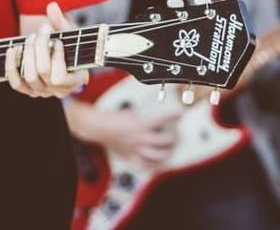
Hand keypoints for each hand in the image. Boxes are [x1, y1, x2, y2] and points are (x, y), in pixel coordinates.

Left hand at [6, 2, 87, 98]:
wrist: (59, 54)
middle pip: (43, 72)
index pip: (60, 77)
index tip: (58, 41)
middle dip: (41, 47)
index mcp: (74, 81)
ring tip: (31, 38)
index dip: (57, 58)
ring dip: (28, 53)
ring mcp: (42, 92)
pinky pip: (16, 84)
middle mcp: (57, 91)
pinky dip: (11, 67)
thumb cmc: (68, 44)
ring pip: (29, 76)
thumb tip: (51, 6)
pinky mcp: (28, 90)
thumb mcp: (69, 33)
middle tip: (43, 31)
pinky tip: (12, 50)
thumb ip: (61, 21)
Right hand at [66, 102, 180, 169]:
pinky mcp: (130, 157)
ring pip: (158, 156)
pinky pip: (144, 165)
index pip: (163, 120)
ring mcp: (136, 150)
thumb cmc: (113, 119)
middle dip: (174, 138)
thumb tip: (157, 122)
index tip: (179, 114)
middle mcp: (141, 139)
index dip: (174, 116)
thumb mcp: (132, 113)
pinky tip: (156, 162)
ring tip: (171, 149)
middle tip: (177, 135)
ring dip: (168, 152)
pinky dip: (152, 165)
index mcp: (141, 125)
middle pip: (165, 141)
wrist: (100, 127)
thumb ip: (145, 119)